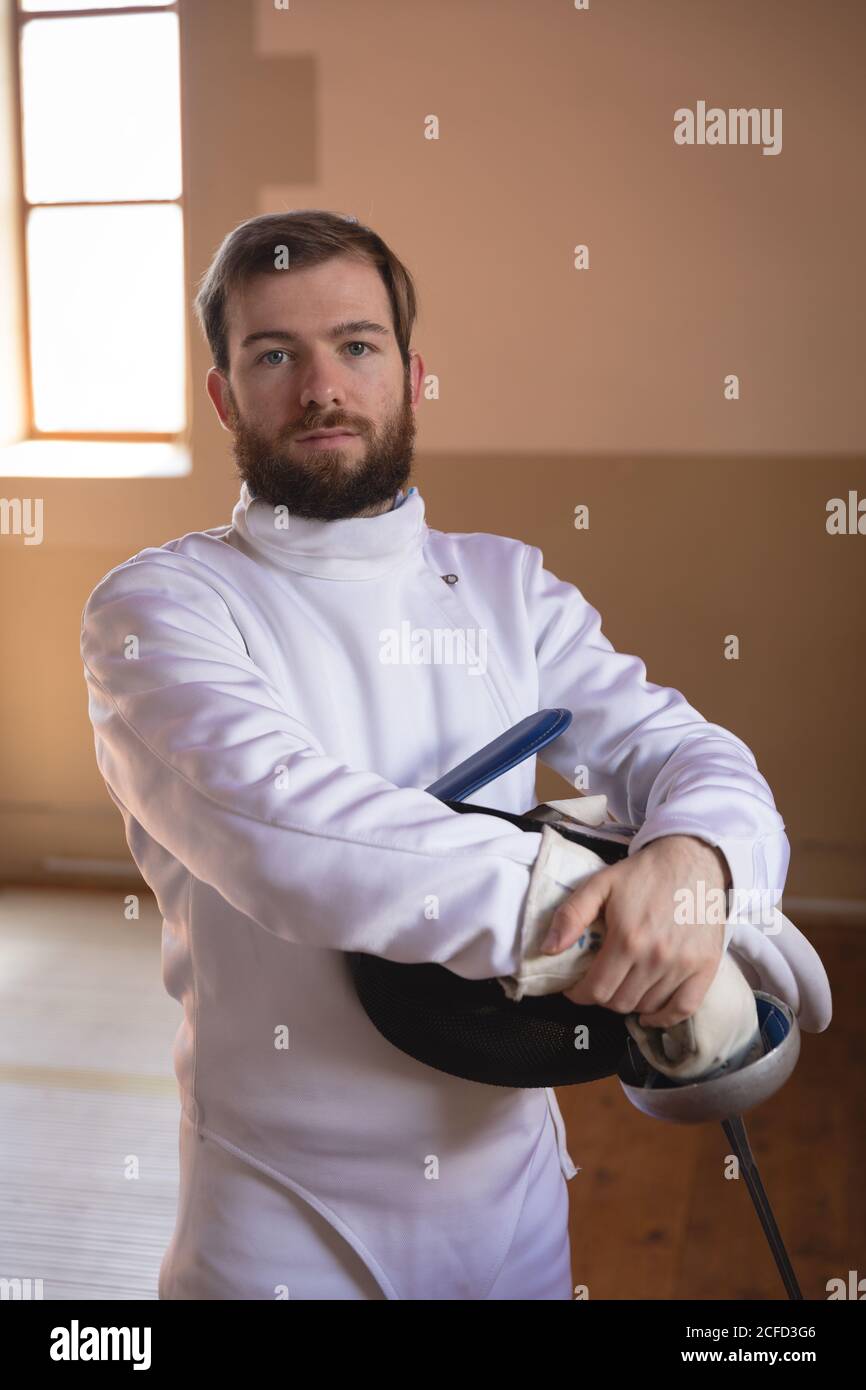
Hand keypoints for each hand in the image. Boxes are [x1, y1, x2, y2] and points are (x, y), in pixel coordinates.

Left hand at [544, 834, 729, 1028]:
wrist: (693, 859)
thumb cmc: (643, 873)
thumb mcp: (600, 884)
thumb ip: (571, 915)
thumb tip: (548, 950)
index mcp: (627, 939)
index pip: (596, 990)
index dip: (579, 994)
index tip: (575, 987)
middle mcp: (656, 957)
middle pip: (620, 1002)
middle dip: (601, 996)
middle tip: (599, 981)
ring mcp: (683, 965)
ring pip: (646, 1006)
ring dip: (628, 1002)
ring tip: (622, 985)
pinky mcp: (705, 967)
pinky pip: (683, 1009)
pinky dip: (663, 1017)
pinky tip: (649, 1013)